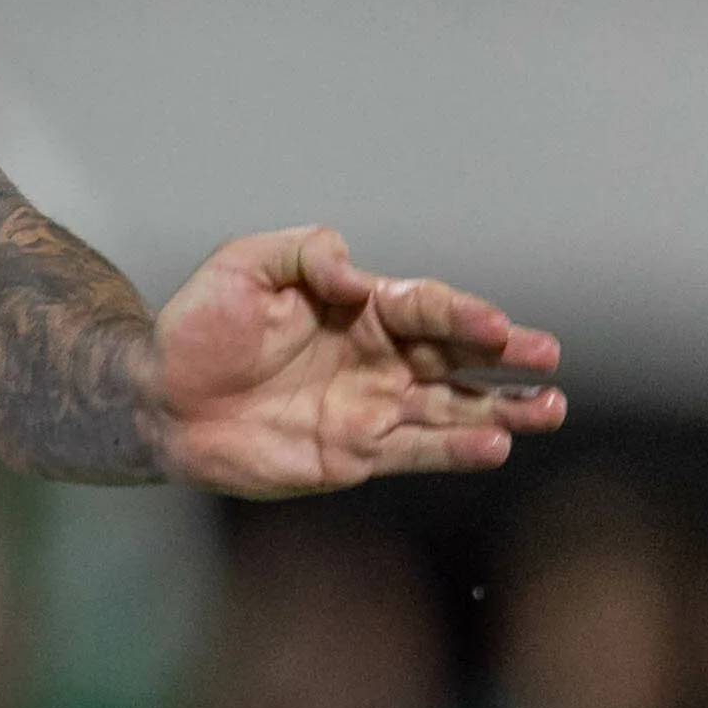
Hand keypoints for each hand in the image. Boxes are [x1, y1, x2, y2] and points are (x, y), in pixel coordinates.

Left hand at [148, 226, 564, 496]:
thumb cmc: (199, 326)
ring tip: (548, 409)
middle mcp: (379, 357)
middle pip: (457, 355)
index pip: (424, 306)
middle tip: (546, 357)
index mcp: (361, 308)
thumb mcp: (243, 266)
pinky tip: (495, 447)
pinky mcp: (357, 453)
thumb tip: (355, 273)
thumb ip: (304, 254)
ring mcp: (373, 407)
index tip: (491, 324)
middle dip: (504, 355)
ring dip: (503, 409)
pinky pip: (418, 450)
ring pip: (453, 408)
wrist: (159, 399)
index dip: (460, 313)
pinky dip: (457, 450)